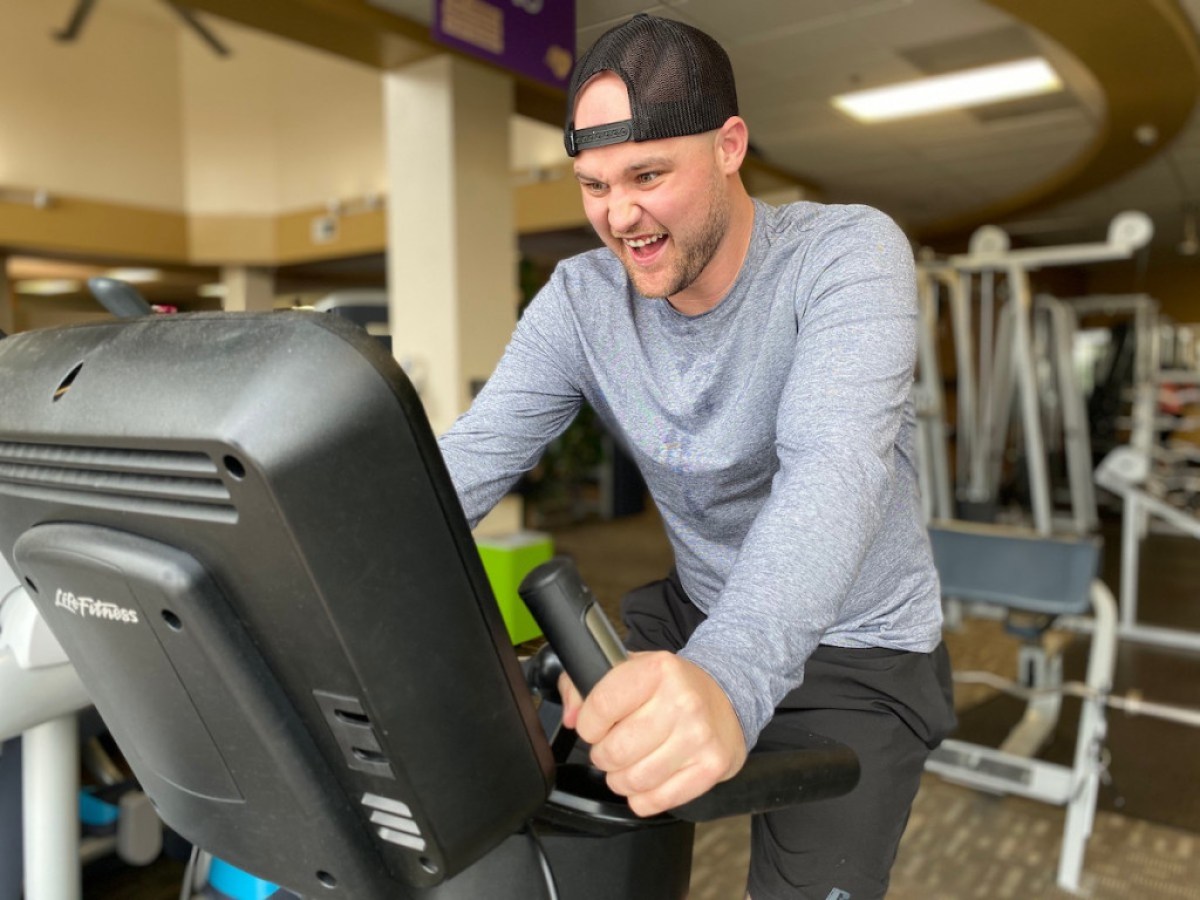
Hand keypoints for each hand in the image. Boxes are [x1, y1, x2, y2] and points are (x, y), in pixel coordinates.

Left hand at [558, 652, 746, 816]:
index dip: (587, 725)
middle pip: (614, 750)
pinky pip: (657, 800)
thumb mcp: (629, 669)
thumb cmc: (671, 687)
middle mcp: (682, 701)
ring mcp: (699, 736)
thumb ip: (585, 686)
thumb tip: (571, 717)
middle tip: (613, 747)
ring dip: (620, 779)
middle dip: (603, 755)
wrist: (727, 698)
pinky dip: (642, 797)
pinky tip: (647, 780)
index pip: (601, 707)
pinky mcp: (711, 766)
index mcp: (658, 670)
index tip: (593, 726)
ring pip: (634, 780)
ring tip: (628, 764)